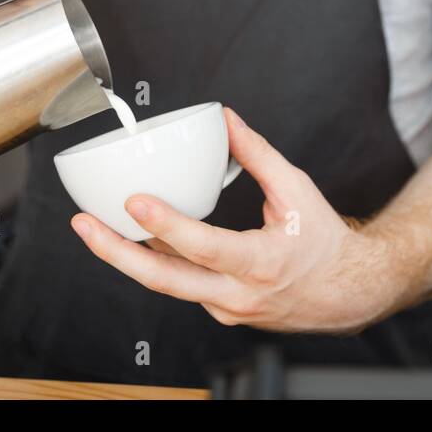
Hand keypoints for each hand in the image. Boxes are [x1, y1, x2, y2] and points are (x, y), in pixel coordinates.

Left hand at [71, 108, 394, 333]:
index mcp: (262, 262)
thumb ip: (258, 154)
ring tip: (92, 228)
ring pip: (167, 284)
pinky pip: (181, 285)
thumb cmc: (324, 243)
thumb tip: (227, 120)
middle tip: (84, 226)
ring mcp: (225, 309)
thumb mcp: (296, 191)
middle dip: (116, 253)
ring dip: (127, 257)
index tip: (135, 202)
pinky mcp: (219, 311)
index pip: (204, 246)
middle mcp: (238, 294)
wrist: (347, 294)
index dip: (166, 225)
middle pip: (164, 280)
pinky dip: (156, 261)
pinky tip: (134, 239)